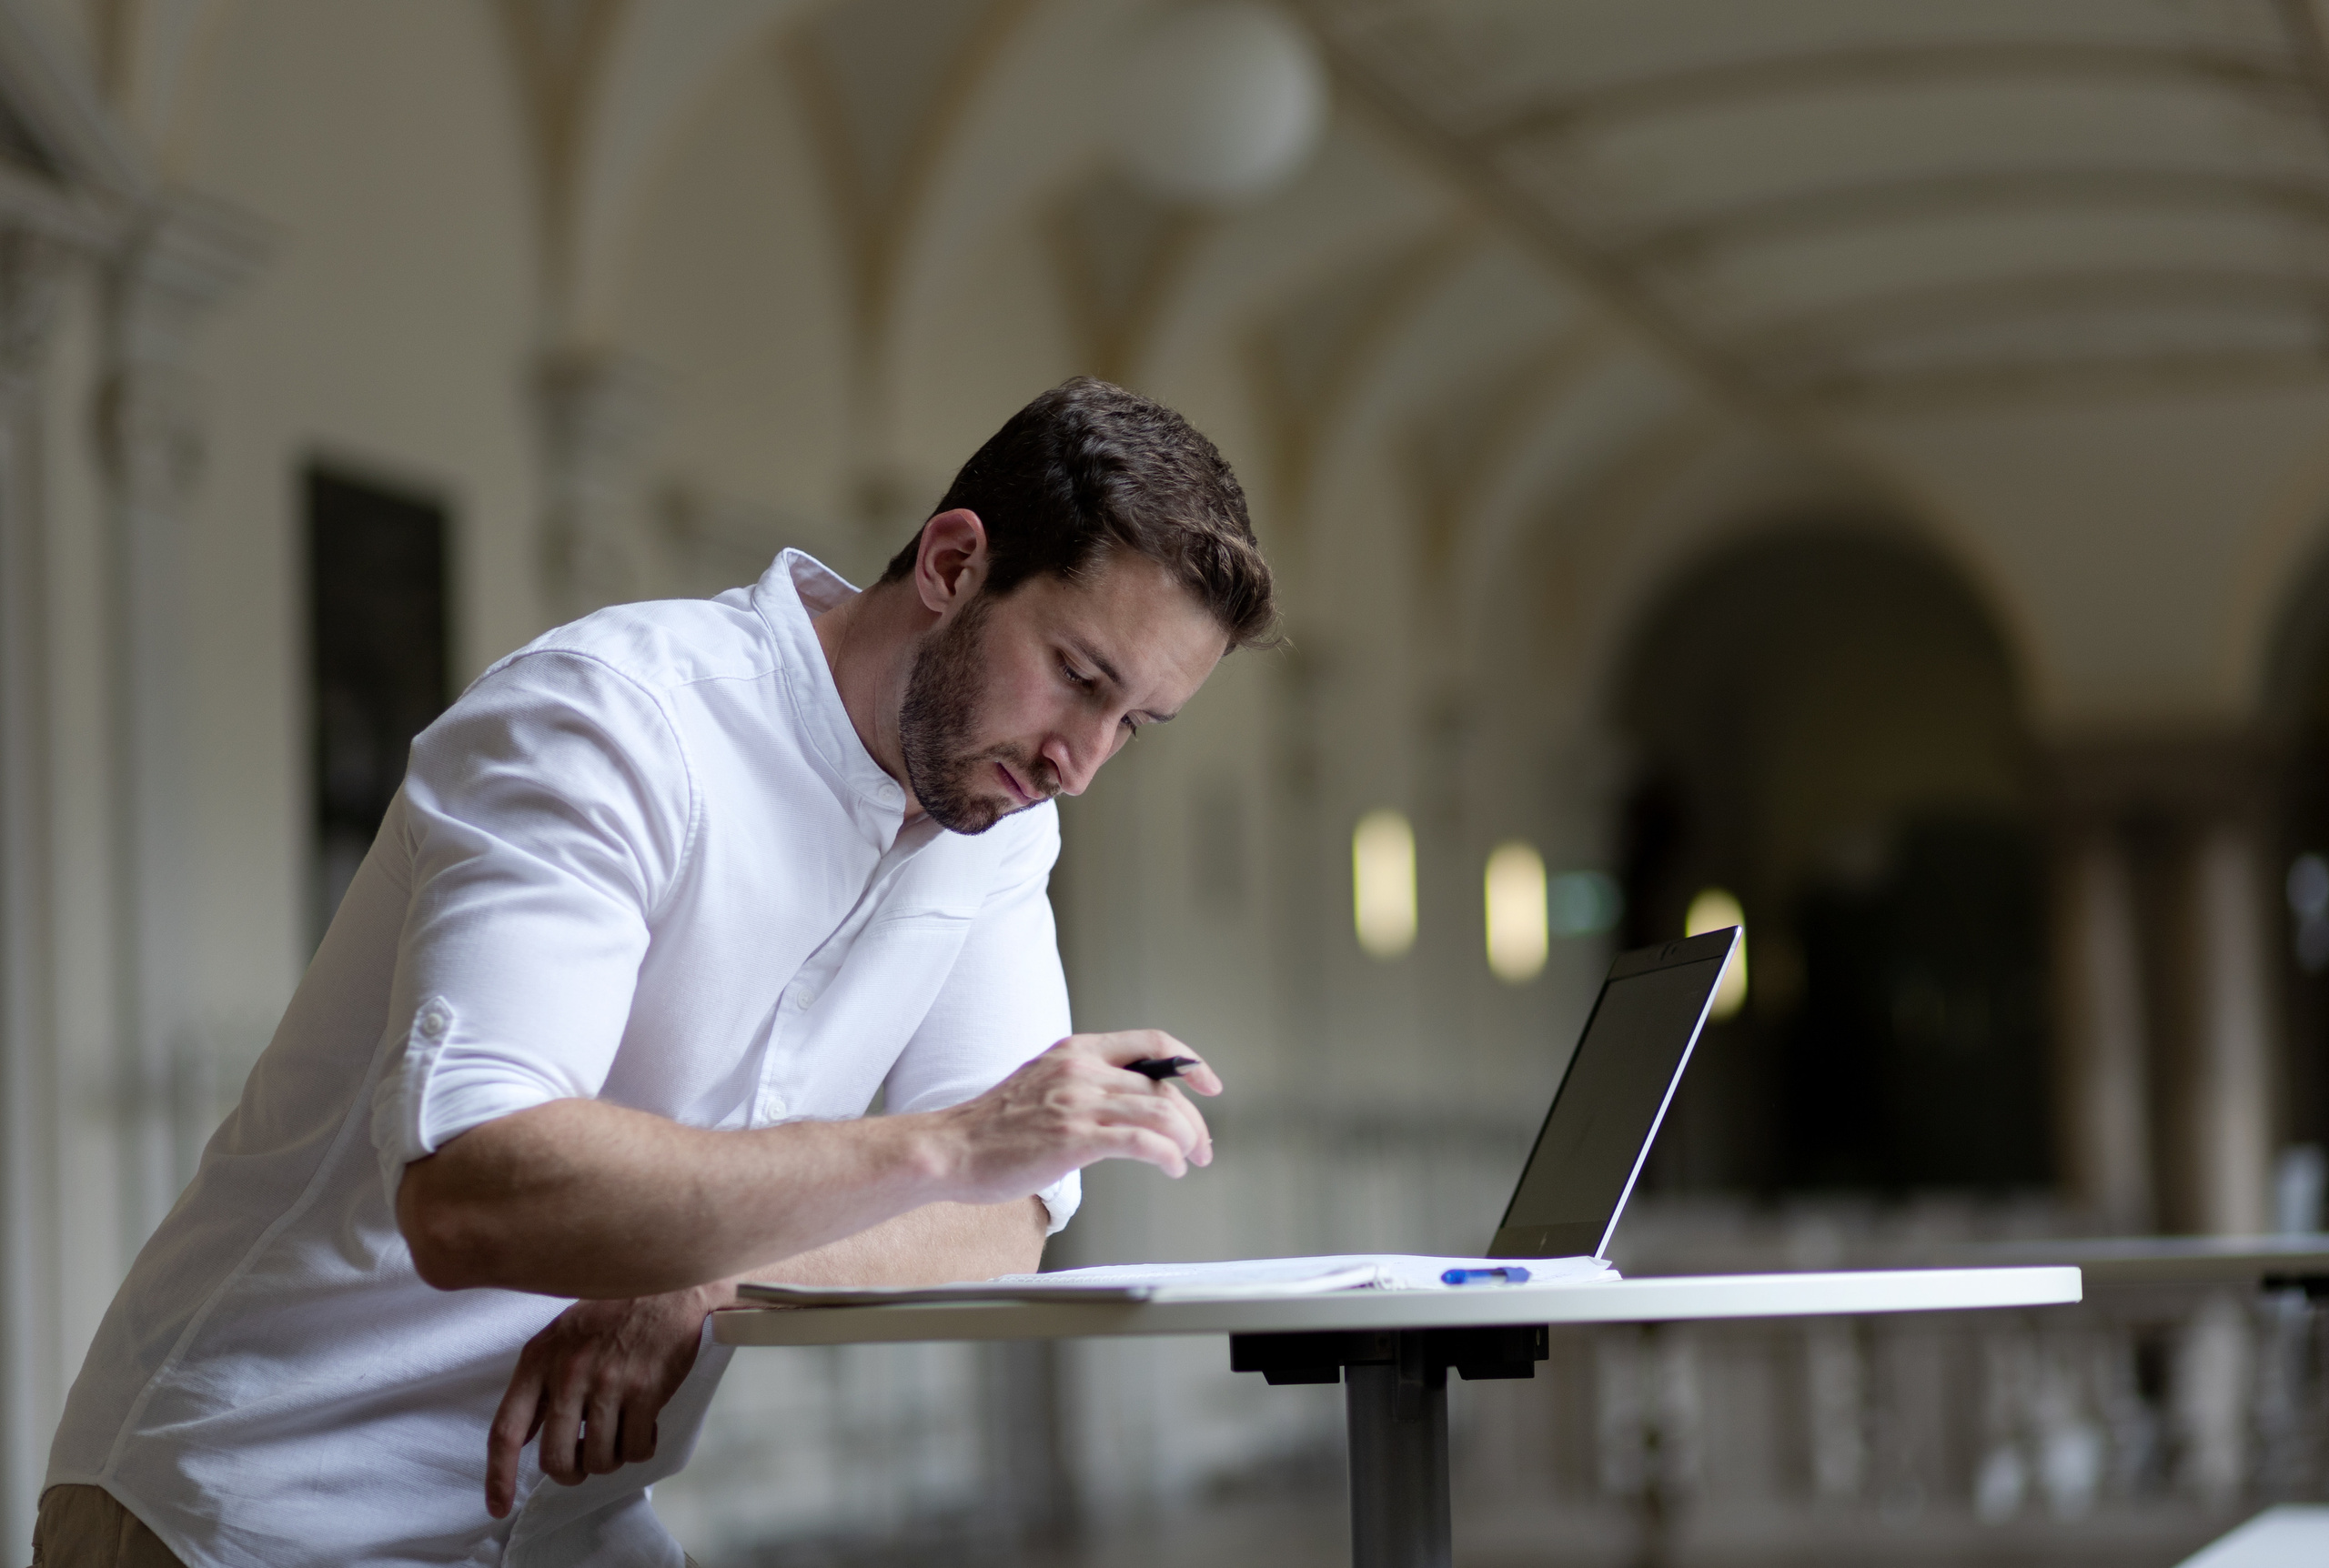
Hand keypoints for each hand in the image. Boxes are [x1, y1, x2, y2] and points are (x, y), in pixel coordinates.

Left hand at [484, 1283, 728, 1517]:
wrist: (669, 1283)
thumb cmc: (614, 1309)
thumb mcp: (561, 1335)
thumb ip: (540, 1382)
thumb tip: (523, 1435)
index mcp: (539, 1360)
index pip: (505, 1431)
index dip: (498, 1476)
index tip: (499, 1507)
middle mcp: (568, 1374)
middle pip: (555, 1459)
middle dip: (571, 1473)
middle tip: (584, 1461)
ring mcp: (608, 1383)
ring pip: (598, 1459)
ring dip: (610, 1459)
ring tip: (620, 1434)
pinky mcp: (645, 1390)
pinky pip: (635, 1449)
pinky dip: (640, 1448)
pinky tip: (644, 1424)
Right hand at [933, 1030, 1222, 1204]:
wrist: (949, 1150)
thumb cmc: (991, 1128)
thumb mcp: (1043, 1084)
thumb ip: (1083, 1084)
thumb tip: (1127, 1104)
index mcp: (1076, 1051)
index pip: (1151, 1043)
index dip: (1189, 1063)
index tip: (1208, 1084)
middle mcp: (1081, 1070)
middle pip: (1163, 1087)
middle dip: (1193, 1120)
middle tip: (1203, 1146)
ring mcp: (1078, 1102)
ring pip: (1160, 1113)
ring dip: (1188, 1140)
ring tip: (1192, 1161)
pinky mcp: (1074, 1138)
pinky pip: (1141, 1142)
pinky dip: (1168, 1156)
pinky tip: (1172, 1169)